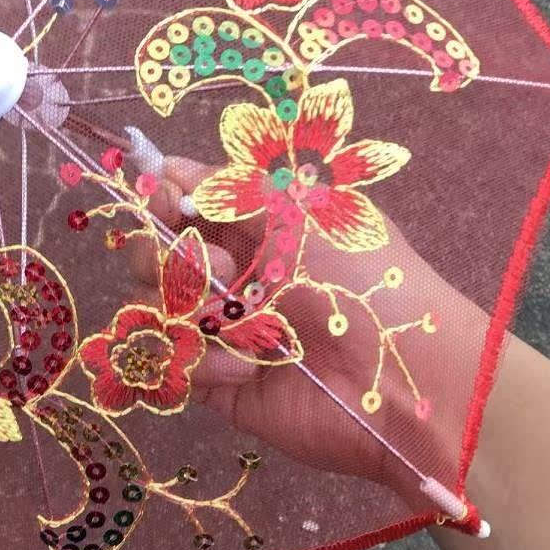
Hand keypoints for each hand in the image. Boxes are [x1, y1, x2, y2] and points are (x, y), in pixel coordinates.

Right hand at [127, 153, 490, 501]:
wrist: (400, 377)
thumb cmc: (356, 279)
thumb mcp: (297, 212)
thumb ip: (225, 187)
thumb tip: (164, 167)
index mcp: (251, 225)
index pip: (176, 201)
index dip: (159, 198)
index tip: (168, 201)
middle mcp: (228, 273)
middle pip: (150, 254)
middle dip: (167, 258)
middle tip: (220, 271)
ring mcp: (218, 329)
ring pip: (149, 308)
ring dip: (185, 309)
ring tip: (234, 322)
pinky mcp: (216, 382)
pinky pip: (170, 364)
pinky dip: (202, 363)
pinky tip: (247, 368)